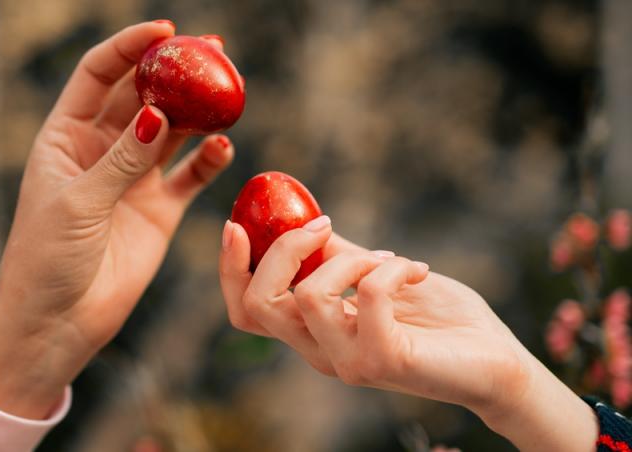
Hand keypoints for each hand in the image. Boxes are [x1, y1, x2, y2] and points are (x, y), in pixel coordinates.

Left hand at [0, 22, 233, 418]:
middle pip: (143, 96)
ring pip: (173, 132)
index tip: (166, 31)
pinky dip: (208, 161)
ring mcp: (133, 179)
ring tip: (228, 93)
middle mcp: (102, 150)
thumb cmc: (46, 260)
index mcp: (66, 136)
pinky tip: (223, 148)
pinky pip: (190, 176)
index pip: (99, 75)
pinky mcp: (159, 210)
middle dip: (176, 72)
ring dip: (198, 112)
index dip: (130, 48)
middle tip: (214, 51)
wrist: (57, 323)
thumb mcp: (78, 203)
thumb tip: (159, 113)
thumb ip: (121, 159)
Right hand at [219, 220, 597, 450]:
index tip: (238, 223)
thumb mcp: (378, 274)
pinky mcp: (384, 360)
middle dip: (280, 250)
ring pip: (308, 295)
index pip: (247, 309)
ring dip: (350, 257)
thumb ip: (337, 255)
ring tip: (389, 257)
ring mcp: (349, 361)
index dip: (231, 268)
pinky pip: (369, 295)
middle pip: (256, 305)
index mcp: (313, 331)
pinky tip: (416, 270)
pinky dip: (391, 268)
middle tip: (323, 225)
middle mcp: (320, 351)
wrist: (498, 361)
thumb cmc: (440, 318)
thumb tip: (302, 218)